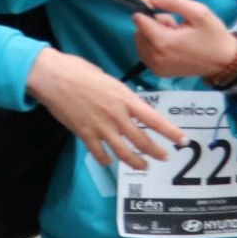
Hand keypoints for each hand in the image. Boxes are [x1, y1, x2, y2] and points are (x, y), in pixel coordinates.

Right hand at [26, 48, 184, 169]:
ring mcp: (101, 128)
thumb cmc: (79, 70)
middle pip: (142, 141)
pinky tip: (109, 161)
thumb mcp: (108, 79)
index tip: (181, 140)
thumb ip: (119, 95)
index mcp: (125, 99)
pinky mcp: (85, 135)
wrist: (54, 77)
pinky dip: (106, 160)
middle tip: (164, 157)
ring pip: (124, 152)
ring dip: (136, 162)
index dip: (170, 132)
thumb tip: (124, 103)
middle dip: (156, 152)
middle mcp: (117, 116)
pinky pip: (100, 154)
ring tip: (143, 166)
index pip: (154, 119)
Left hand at [133, 0, 236, 80]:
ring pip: (141, 41)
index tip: (164, 7)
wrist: (224, 62)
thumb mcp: (198, 12)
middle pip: (139, 30)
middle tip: (176, 25)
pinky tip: (172, 46)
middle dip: (154, 23)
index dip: (148, 8)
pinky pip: (146, 53)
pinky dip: (154, 46)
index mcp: (163, 42)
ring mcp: (156, 67)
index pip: (138, 18)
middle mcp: (155, 57)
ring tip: (175, 35)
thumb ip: (172, 1)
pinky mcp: (159, 72)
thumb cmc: (213, 35)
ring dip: (153, 34)